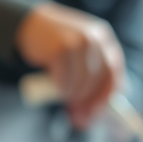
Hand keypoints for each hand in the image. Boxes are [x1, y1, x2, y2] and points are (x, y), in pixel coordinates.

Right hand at [15, 1, 124, 128]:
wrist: (28, 24)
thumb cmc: (55, 44)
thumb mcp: (80, 49)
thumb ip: (94, 70)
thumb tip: (104, 106)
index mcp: (103, 37)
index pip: (114, 71)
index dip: (106, 95)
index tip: (98, 113)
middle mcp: (93, 38)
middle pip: (100, 78)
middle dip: (91, 102)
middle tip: (81, 118)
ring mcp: (76, 42)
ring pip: (82, 82)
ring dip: (74, 97)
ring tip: (66, 100)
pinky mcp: (59, 49)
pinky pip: (65, 80)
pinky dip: (62, 90)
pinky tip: (58, 91)